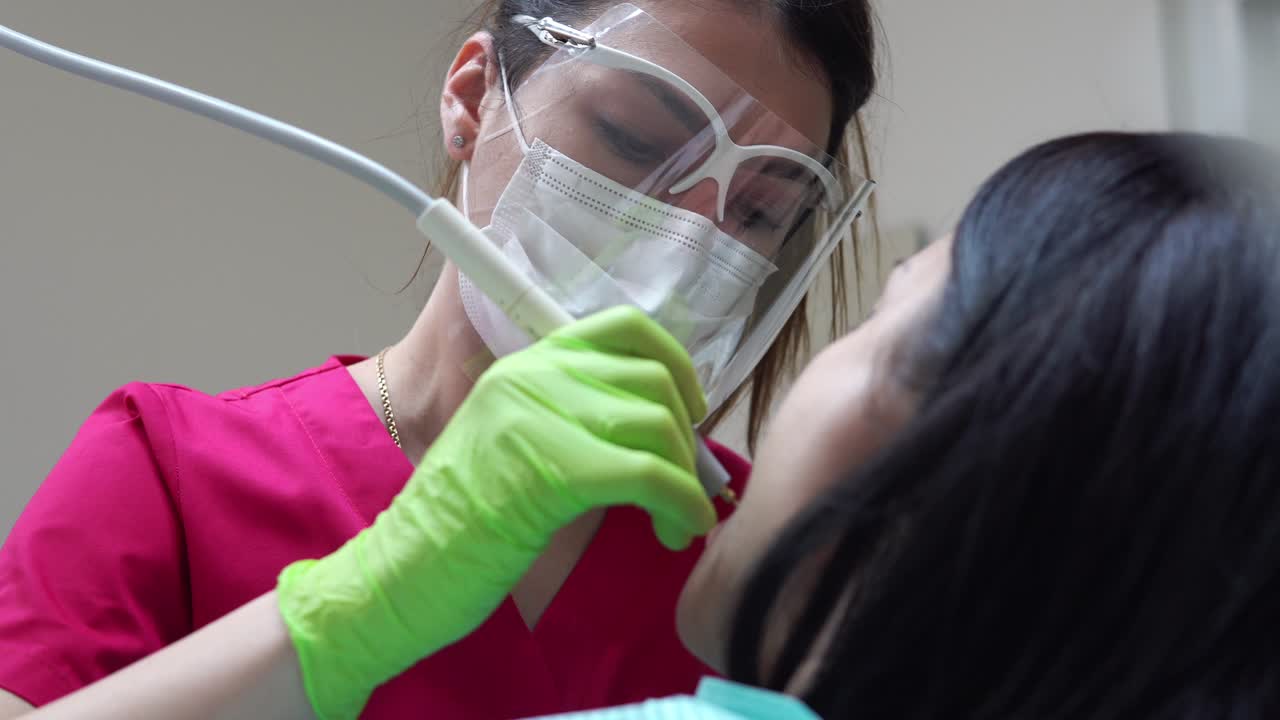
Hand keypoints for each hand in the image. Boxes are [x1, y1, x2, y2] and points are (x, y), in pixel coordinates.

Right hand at [276, 306, 716, 719]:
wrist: (401, 570)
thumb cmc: (465, 524)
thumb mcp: (521, 443)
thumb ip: (581, 418)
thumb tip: (670, 429)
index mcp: (527, 362)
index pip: (623, 326)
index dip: (676, 363)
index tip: (691, 410)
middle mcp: (532, 374)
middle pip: (652, 380)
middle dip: (686, 439)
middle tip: (686, 485)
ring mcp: (536, 414)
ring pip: (656, 425)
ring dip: (686, 480)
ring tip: (680, 520)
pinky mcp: (549, 467)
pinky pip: (647, 475)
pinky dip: (680, 504)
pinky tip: (678, 531)